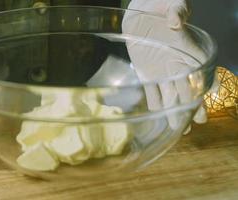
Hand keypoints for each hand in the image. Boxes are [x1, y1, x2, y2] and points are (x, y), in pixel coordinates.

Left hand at [123, 0, 207, 131]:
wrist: (141, 11)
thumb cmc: (161, 5)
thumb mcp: (173, 5)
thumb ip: (178, 12)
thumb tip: (176, 21)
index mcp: (189, 51)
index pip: (202, 71)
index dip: (208, 84)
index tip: (210, 97)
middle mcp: (177, 66)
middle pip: (188, 90)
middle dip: (193, 106)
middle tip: (197, 121)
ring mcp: (162, 72)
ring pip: (171, 96)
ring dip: (174, 112)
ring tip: (178, 128)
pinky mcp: (146, 74)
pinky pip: (152, 93)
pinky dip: (155, 105)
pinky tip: (157, 117)